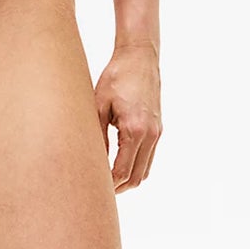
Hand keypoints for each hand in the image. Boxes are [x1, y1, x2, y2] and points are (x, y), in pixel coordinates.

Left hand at [94, 44, 161, 193]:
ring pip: (145, 171)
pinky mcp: (158, 129)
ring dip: (127, 179)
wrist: (140, 58)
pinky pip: (148, 158)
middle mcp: (151, 135)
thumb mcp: (98, 106)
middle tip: (96, 191)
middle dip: (118, 188)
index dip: (107, 186)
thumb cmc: (116, 78)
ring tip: (105, 181)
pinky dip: (135, 167)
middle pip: (137, 178)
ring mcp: (157, 133)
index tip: (91, 189)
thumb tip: (91, 163)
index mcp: (135, 130)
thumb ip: (96, 137)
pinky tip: (117, 165)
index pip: (122, 171)